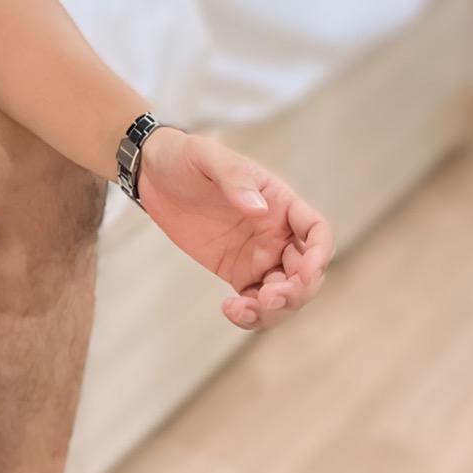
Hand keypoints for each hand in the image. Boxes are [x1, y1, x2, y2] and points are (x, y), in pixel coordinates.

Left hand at [133, 128, 334, 331]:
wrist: (153, 174)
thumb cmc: (185, 157)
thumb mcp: (206, 157)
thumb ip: (234, 179)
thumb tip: (260, 209)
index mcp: (279, 202)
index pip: (316, 231)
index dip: (319, 255)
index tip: (305, 273)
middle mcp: (276, 232)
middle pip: (306, 272)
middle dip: (296, 291)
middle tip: (268, 298)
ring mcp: (259, 255)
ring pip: (284, 295)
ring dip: (274, 310)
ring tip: (242, 309)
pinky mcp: (237, 273)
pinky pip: (255, 302)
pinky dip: (250, 315)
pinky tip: (230, 310)